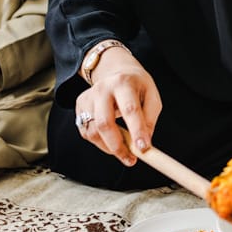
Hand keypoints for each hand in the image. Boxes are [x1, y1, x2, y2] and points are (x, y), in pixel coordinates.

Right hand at [74, 46, 160, 166]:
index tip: (143, 149)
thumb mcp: (151, 96)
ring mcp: (88, 98)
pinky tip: (111, 139)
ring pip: (93, 132)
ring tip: (124, 150)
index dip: (136, 131)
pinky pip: (87, 132)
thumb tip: (143, 144)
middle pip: (105, 123)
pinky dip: (100, 142)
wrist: (115, 71)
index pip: (130, 109)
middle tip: (131, 159)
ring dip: (110, 148)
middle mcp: (102, 89)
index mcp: (123, 83)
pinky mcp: (80, 107)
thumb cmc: (136, 86)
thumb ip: (150, 119)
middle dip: (118, 146)